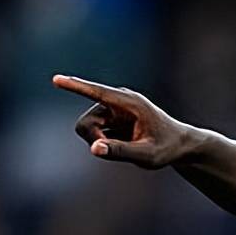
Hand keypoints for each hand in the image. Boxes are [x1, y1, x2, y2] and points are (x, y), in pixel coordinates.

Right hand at [53, 74, 190, 168]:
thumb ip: (121, 152)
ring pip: (88, 129)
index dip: (76, 87)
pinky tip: (127, 143)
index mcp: (130, 103)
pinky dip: (105, 143)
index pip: (97, 93)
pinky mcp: (110, 117)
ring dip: (100, 142)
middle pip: (85, 123)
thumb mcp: (147, 155)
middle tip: (113, 152)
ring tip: (127, 147)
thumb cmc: (167, 149)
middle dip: (93, 139)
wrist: (179, 145)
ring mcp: (113, 108)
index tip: (56, 79)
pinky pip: (95, 133)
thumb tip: (94, 148)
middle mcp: (118, 101)